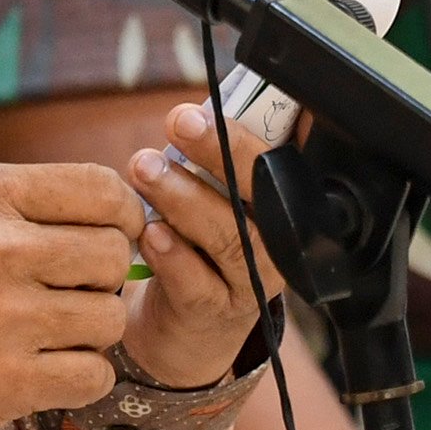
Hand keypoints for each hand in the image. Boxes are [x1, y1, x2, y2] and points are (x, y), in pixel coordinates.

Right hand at [0, 160, 140, 429]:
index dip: (120, 218)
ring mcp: (4, 317)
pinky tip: (40, 372)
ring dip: (88, 332)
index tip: (106, 238)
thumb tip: (103, 213)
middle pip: (115, 256)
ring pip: (109, 320)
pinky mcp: (2, 383)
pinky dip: (77, 378)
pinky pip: (92, 376)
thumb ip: (13, 206)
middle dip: (100, 279)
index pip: (104, 190)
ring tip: (43, 336)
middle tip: (64, 295)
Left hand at [119, 97, 281, 389]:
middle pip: (266, 193)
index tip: (224, 101)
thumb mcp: (217, 198)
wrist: (190, 328)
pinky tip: (150, 232)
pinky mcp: (216, 313)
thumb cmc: (202, 245)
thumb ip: (213, 161)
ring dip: (185, 198)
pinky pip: (197, 283)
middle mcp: (280, 241)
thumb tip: (194, 109)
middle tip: (180, 121)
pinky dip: (172, 255)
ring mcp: (252, 280)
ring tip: (145, 168)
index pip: (286, 158)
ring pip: (229, 237)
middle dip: (222, 150)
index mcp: (285, 202)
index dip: (261, 129)